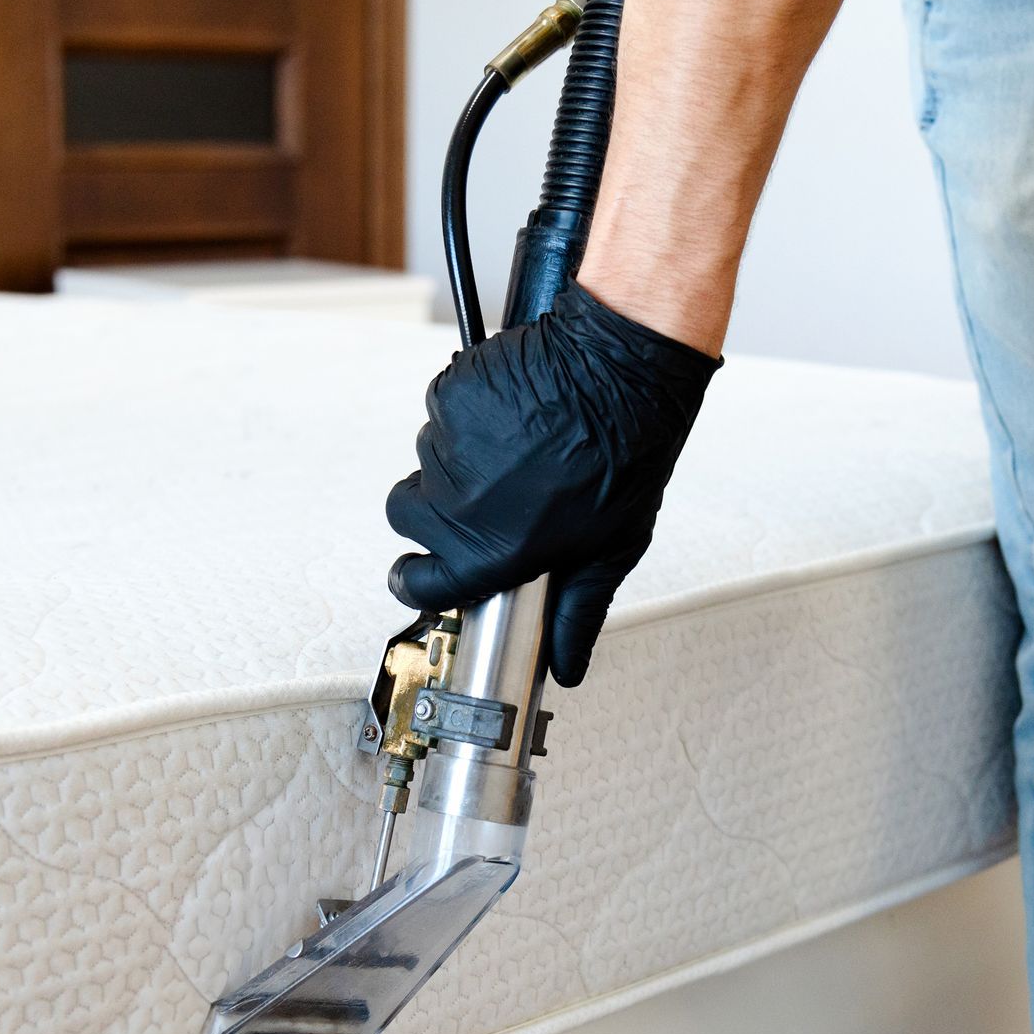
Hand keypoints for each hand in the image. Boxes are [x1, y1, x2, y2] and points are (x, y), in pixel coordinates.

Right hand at [386, 283, 719, 687]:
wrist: (623, 366)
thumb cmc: (627, 454)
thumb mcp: (612, 549)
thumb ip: (577, 612)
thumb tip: (567, 666)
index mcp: (493, 551)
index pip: (417, 583)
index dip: (416, 578)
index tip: (420, 572)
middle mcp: (460, 503)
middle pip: (406, 517)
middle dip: (430, 513)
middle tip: (476, 501)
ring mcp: (449, 445)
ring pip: (426, 462)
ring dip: (456, 461)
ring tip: (512, 450)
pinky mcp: (449, 395)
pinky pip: (440, 413)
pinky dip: (466, 415)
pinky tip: (511, 415)